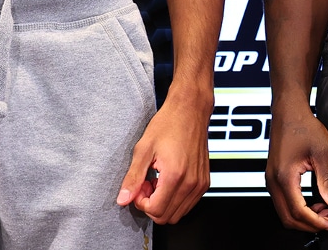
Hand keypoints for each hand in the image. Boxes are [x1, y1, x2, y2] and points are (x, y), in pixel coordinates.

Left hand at [116, 92, 211, 224]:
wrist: (190, 110)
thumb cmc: (169, 124)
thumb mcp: (143, 149)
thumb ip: (133, 177)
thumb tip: (123, 198)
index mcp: (175, 175)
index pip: (155, 211)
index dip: (141, 203)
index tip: (139, 189)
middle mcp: (191, 182)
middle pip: (167, 217)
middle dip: (152, 205)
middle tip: (146, 186)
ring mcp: (200, 183)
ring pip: (178, 214)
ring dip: (164, 203)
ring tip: (157, 182)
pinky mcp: (204, 182)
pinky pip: (188, 204)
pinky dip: (175, 199)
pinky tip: (168, 181)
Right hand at [265, 107, 327, 231]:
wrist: (288, 111)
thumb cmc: (303, 126)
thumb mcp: (322, 153)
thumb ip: (327, 180)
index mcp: (284, 176)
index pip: (298, 212)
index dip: (316, 222)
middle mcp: (273, 181)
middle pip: (288, 218)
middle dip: (310, 224)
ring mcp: (270, 179)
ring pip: (284, 212)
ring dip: (304, 217)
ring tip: (325, 210)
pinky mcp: (273, 177)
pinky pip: (283, 201)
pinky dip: (298, 208)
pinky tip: (314, 202)